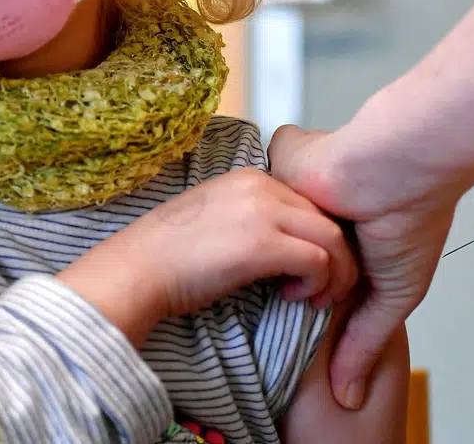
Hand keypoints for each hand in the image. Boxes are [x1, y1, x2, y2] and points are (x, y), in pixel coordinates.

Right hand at [62, 169, 358, 345]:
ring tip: (315, 296)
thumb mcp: (216, 220)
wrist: (134, 272)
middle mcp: (260, 185)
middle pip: (328, 215)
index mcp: (250, 177)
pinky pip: (320, 260)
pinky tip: (295, 296)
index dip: (320, 235)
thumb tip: (287, 244)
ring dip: (335, 273)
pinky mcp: (263, 244)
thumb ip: (253, 219)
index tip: (310, 265)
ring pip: (333, 237)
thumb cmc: (168, 259)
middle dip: (338, 255)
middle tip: (325, 287)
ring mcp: (263, 211)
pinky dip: (319, 283)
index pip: (310, 200)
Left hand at [269, 123, 457, 409]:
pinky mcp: (284, 159)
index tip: (297, 313)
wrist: (400, 167)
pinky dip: (267, 199)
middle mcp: (321, 207)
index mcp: (346, 232)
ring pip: (266, 218)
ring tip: (281, 261)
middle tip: (288, 292)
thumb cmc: (412, 220)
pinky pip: (259, 183)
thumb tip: (348, 399)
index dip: (300, 293)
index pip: (307, 267)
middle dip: (282, 271)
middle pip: (281, 245)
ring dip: (276, 240)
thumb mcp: (393, 294)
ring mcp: (301, 182)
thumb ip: (363, 340)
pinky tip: (272, 212)